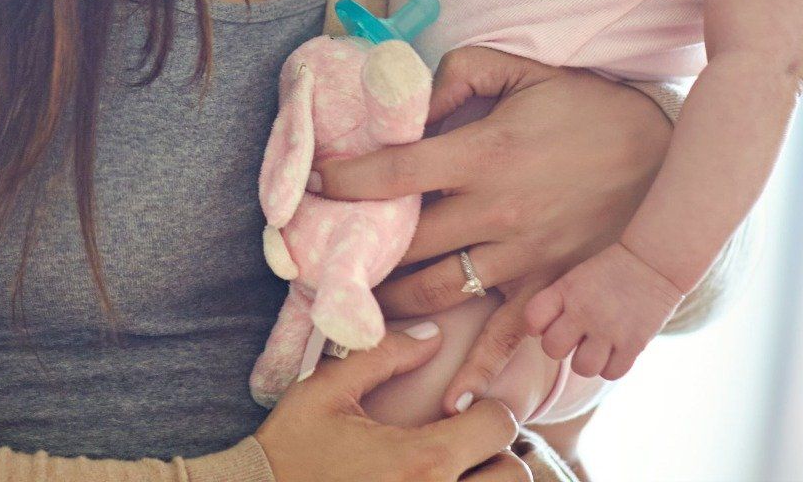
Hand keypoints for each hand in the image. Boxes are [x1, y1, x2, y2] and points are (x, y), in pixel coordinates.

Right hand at [252, 325, 528, 480]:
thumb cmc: (287, 453)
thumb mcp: (325, 392)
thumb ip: (384, 357)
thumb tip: (433, 335)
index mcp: (422, 460)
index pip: (500, 425)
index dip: (489, 410)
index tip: (466, 411)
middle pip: (514, 475)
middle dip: (498, 456)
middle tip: (468, 448)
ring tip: (454, 473)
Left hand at [315, 48, 672, 418]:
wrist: (666, 154)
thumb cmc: (591, 108)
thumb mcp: (526, 72)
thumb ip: (462, 76)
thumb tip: (414, 102)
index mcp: (484, 152)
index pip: (393, 173)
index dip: (344, 180)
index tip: (313, 187)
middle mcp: (495, 209)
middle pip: (405, 242)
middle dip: (357, 251)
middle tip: (323, 258)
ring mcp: (524, 254)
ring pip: (440, 289)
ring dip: (395, 300)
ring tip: (366, 302)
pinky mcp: (551, 284)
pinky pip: (510, 332)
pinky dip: (481, 366)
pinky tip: (456, 392)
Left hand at [524, 240, 686, 380]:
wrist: (656, 260)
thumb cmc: (614, 269)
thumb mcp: (579, 276)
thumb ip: (559, 303)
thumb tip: (543, 334)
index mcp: (567, 289)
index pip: (533, 319)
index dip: (539, 326)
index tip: (552, 322)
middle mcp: (584, 310)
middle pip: (553, 349)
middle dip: (562, 347)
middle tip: (577, 337)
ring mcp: (609, 329)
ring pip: (582, 367)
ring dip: (588, 361)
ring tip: (599, 347)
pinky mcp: (634, 343)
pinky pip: (612, 373)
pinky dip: (613, 366)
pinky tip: (618, 351)